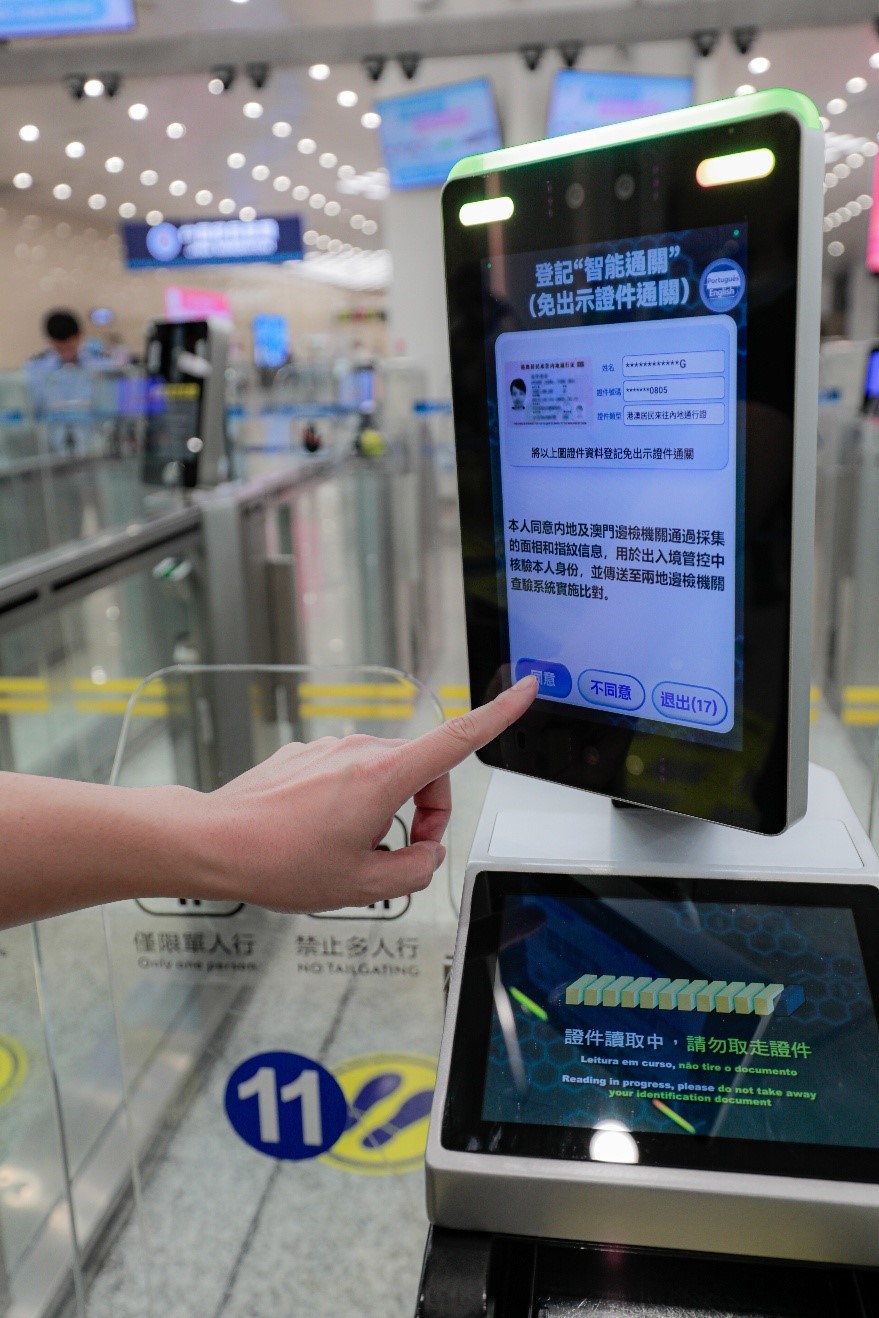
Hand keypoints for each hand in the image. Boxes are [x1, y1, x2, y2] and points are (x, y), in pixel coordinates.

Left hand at [199, 675, 536, 912]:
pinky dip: (352, 803)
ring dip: (387, 811)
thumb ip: (414, 871)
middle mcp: (360, 751)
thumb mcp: (363, 887)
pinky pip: (349, 775)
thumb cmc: (280, 861)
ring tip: (349, 851)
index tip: (526, 690)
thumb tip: (425, 855)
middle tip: (399, 856)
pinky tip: (319, 834)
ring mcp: (331, 748)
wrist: (214, 842)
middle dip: (426, 814)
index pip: (458, 739)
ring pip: (386, 776)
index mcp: (384, 777)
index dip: (499, 715)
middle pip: (424, 773)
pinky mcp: (307, 754)